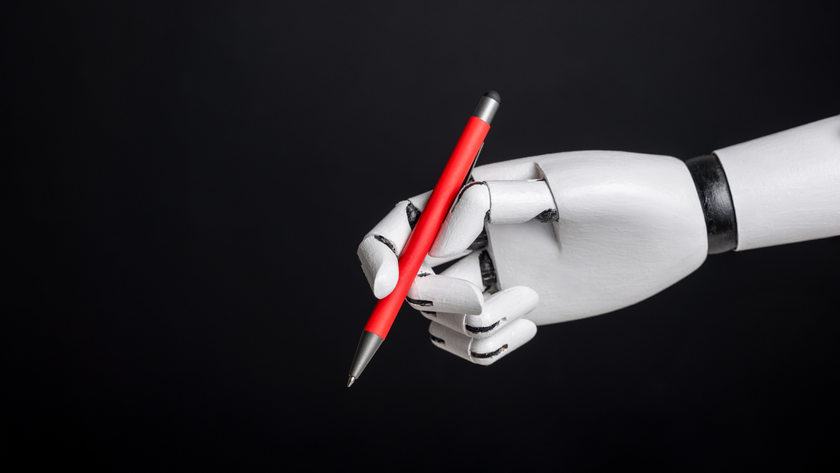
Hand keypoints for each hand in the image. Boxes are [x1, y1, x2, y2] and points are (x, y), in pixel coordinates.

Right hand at [358, 151, 708, 364]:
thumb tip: (438, 240)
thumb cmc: (620, 190)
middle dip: (434, 295)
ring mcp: (493, 278)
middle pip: (411, 280)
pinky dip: (491, 344)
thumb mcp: (556, 184)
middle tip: (481, 294)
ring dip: (474, 322)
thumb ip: (488, 203)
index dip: (377, 255)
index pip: (398, 226)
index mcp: (470, 198)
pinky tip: (532, 322)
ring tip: (530, 301)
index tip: (387, 285)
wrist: (675, 226)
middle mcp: (473, 240)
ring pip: (441, 320)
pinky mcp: (516, 311)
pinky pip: (474, 344)